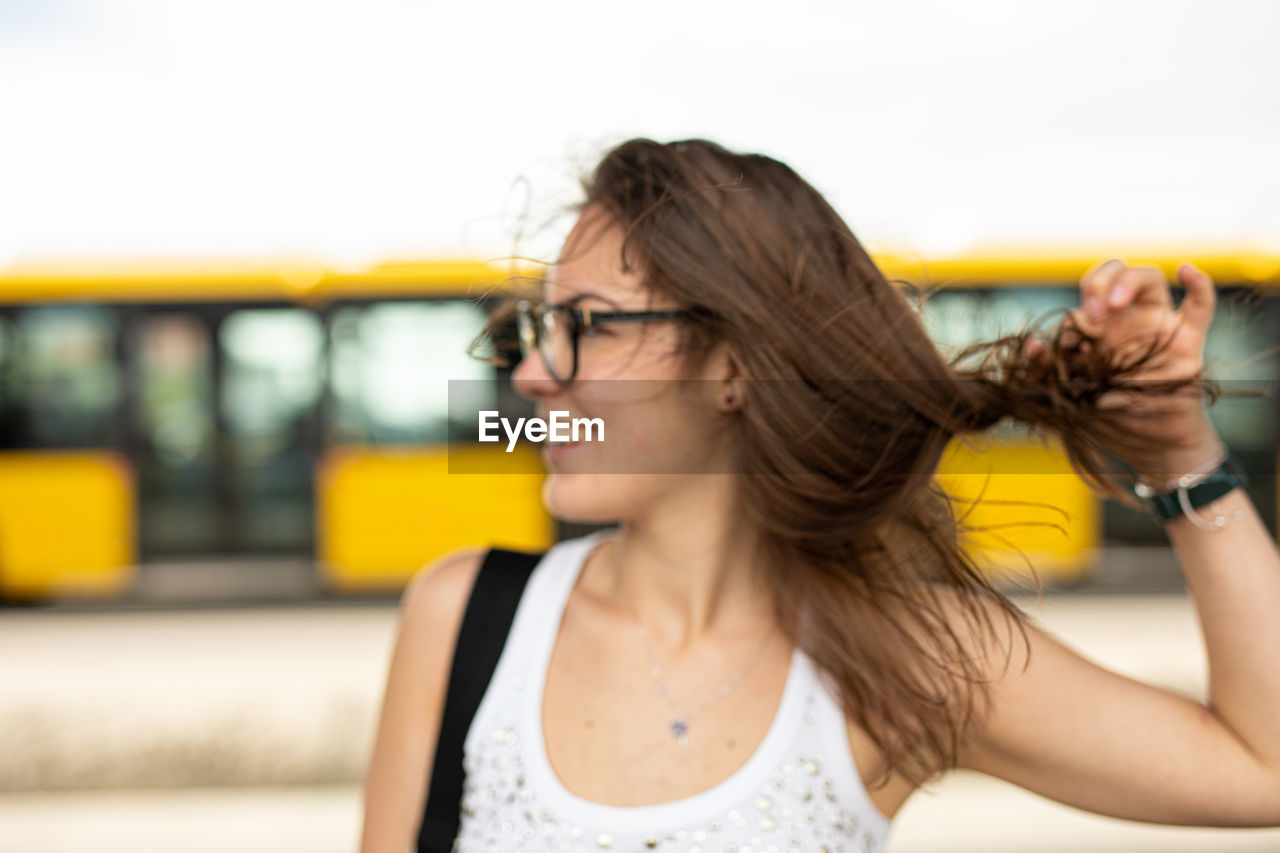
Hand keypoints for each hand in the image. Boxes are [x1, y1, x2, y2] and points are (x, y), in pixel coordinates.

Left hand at [1029, 259, 1222, 481]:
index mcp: (1098, 330)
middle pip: (1115, 274)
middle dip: (1097, 283)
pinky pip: (1201, 305)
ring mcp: (1159, 326)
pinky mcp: (1189, 342)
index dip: (1065, 317)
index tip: (1063, 338)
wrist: (1152, 446)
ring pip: (1150, 279)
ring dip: (1128, 282)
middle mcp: (1127, 321)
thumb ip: (1050, 371)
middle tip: (1092, 313)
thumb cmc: (1109, 420)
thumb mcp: (1071, 395)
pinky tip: (1185, 270)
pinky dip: (1199, 283)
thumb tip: (1034, 346)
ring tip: (1113, 304)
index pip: (1082, 302)